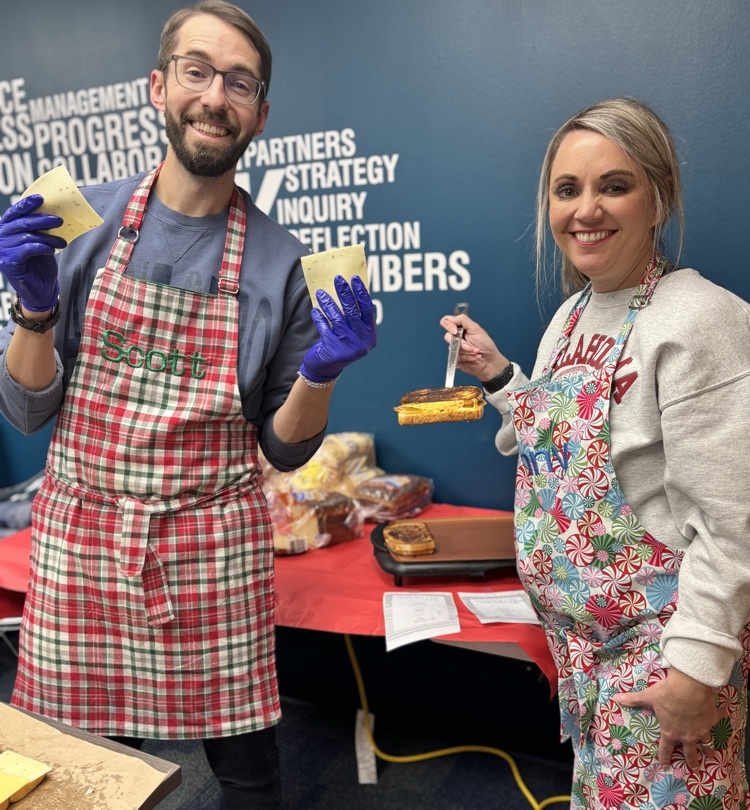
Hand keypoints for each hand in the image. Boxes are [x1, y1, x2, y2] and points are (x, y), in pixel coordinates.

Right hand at [0, 194, 65, 311]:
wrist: (41, 290)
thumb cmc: (41, 264)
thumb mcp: (41, 242)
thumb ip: (41, 229)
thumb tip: (54, 212)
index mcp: (6, 230)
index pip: (14, 213)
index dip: (26, 204)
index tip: (41, 198)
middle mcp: (0, 238)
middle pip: (22, 223)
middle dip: (42, 219)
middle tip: (60, 220)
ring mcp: (2, 250)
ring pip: (27, 236)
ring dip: (48, 238)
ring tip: (62, 242)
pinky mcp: (8, 263)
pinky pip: (27, 249)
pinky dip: (41, 247)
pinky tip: (52, 250)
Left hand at [300, 275, 376, 381]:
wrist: (325, 369)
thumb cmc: (338, 343)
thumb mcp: (350, 331)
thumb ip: (352, 315)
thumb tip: (347, 287)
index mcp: (370, 336)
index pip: (367, 310)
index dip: (361, 293)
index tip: (354, 278)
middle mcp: (363, 343)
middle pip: (353, 312)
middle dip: (345, 293)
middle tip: (337, 279)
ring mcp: (349, 349)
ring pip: (337, 319)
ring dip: (328, 303)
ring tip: (320, 293)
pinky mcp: (334, 352)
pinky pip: (325, 329)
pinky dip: (319, 318)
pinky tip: (315, 310)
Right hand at [439, 312, 507, 381]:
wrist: (489, 361)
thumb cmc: (486, 345)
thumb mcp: (476, 328)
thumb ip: (463, 320)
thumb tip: (451, 318)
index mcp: (460, 328)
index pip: (446, 322)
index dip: (448, 326)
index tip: (455, 331)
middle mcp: (456, 337)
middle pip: (447, 336)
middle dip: (461, 343)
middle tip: (470, 345)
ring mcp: (455, 347)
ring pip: (452, 348)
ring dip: (466, 351)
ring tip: (475, 352)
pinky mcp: (455, 357)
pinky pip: (454, 357)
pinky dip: (465, 357)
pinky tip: (473, 358)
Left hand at [613, 668, 722, 769]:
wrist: (688, 686)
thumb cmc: (666, 693)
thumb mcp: (648, 696)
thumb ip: (633, 700)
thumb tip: (616, 699)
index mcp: (670, 731)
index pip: (665, 748)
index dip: (664, 757)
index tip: (665, 765)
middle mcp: (687, 734)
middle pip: (690, 752)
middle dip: (691, 761)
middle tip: (694, 768)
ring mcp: (701, 728)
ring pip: (706, 743)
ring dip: (708, 748)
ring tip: (710, 754)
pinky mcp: (712, 719)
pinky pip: (717, 719)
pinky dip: (719, 717)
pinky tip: (722, 715)